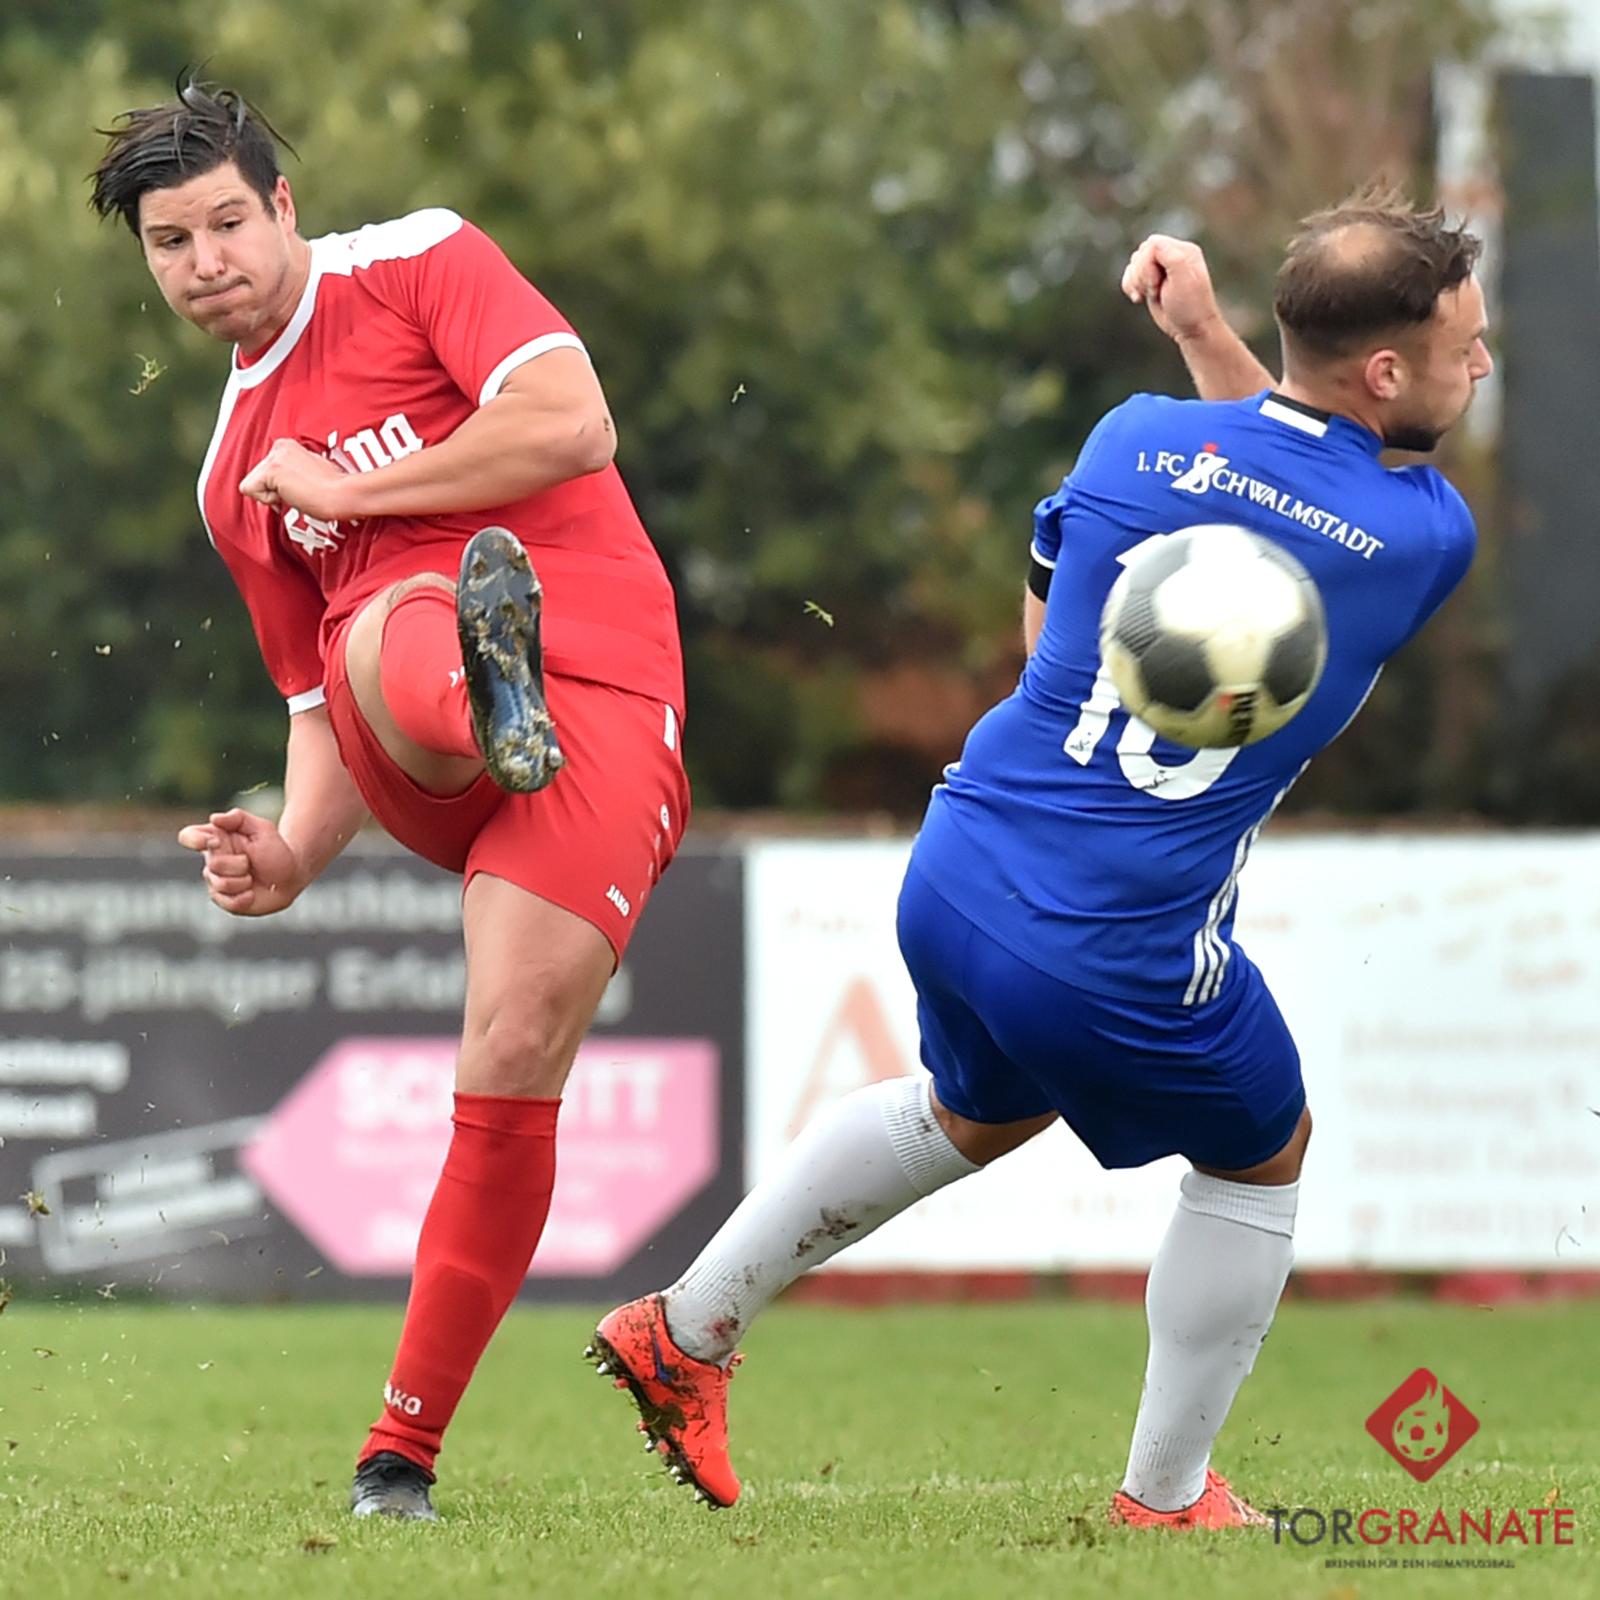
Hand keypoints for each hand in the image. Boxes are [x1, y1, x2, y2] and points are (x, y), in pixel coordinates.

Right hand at [178, 808, 304, 916]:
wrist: (291, 877)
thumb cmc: (275, 850)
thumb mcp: (261, 828)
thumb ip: (238, 818)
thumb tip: (214, 818)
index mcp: (216, 840)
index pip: (188, 836)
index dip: (195, 840)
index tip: (216, 841)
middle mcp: (212, 861)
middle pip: (212, 864)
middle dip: (238, 864)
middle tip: (251, 862)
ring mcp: (217, 882)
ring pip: (220, 884)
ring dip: (243, 881)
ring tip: (253, 877)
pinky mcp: (225, 901)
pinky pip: (226, 903)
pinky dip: (243, 898)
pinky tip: (252, 893)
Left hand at [240, 439, 353, 522]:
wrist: (344, 495)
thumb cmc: (336, 490)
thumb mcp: (310, 475)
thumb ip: (292, 475)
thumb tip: (279, 488)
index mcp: (288, 445)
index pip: (266, 471)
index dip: (279, 487)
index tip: (301, 489)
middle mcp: (279, 446)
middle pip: (256, 477)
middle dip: (274, 491)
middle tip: (302, 494)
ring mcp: (274, 457)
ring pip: (252, 484)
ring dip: (274, 496)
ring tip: (299, 495)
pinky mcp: (271, 470)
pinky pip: (250, 491)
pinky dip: (269, 501)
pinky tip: (292, 496)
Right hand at [1121, 234, 1225, 344]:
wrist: (1191, 329)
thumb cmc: (1189, 306)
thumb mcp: (1183, 279)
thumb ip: (1169, 255)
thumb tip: (1152, 244)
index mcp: (1183, 250)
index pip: (1152, 244)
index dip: (1147, 264)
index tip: (1158, 283)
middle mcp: (1172, 255)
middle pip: (1140, 253)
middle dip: (1141, 274)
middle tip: (1156, 290)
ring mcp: (1161, 268)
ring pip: (1133, 263)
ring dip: (1135, 282)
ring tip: (1149, 295)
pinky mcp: (1152, 280)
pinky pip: (1130, 274)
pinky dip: (1130, 286)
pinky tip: (1138, 298)